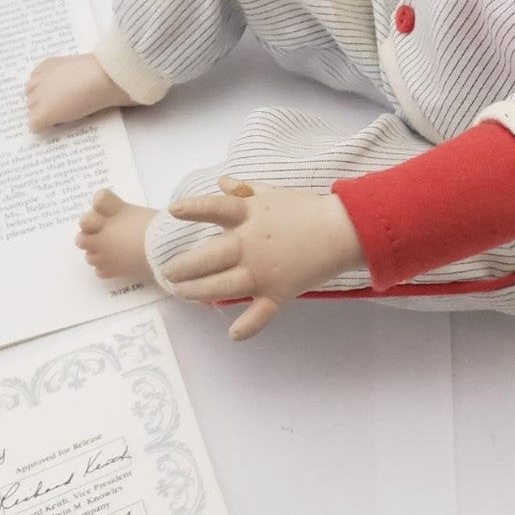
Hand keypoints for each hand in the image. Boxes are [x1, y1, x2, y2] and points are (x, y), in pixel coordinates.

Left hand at [161, 177, 365, 340]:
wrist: (344, 230)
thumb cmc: (307, 209)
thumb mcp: (273, 193)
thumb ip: (244, 190)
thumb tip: (221, 181)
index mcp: (249, 216)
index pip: (215, 209)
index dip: (193, 209)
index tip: (174, 210)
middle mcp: (250, 245)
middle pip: (207, 258)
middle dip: (182, 268)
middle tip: (169, 273)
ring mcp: (263, 272)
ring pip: (221, 287)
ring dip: (197, 292)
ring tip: (183, 293)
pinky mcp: (279, 292)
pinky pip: (259, 315)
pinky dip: (246, 327)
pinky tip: (233, 333)